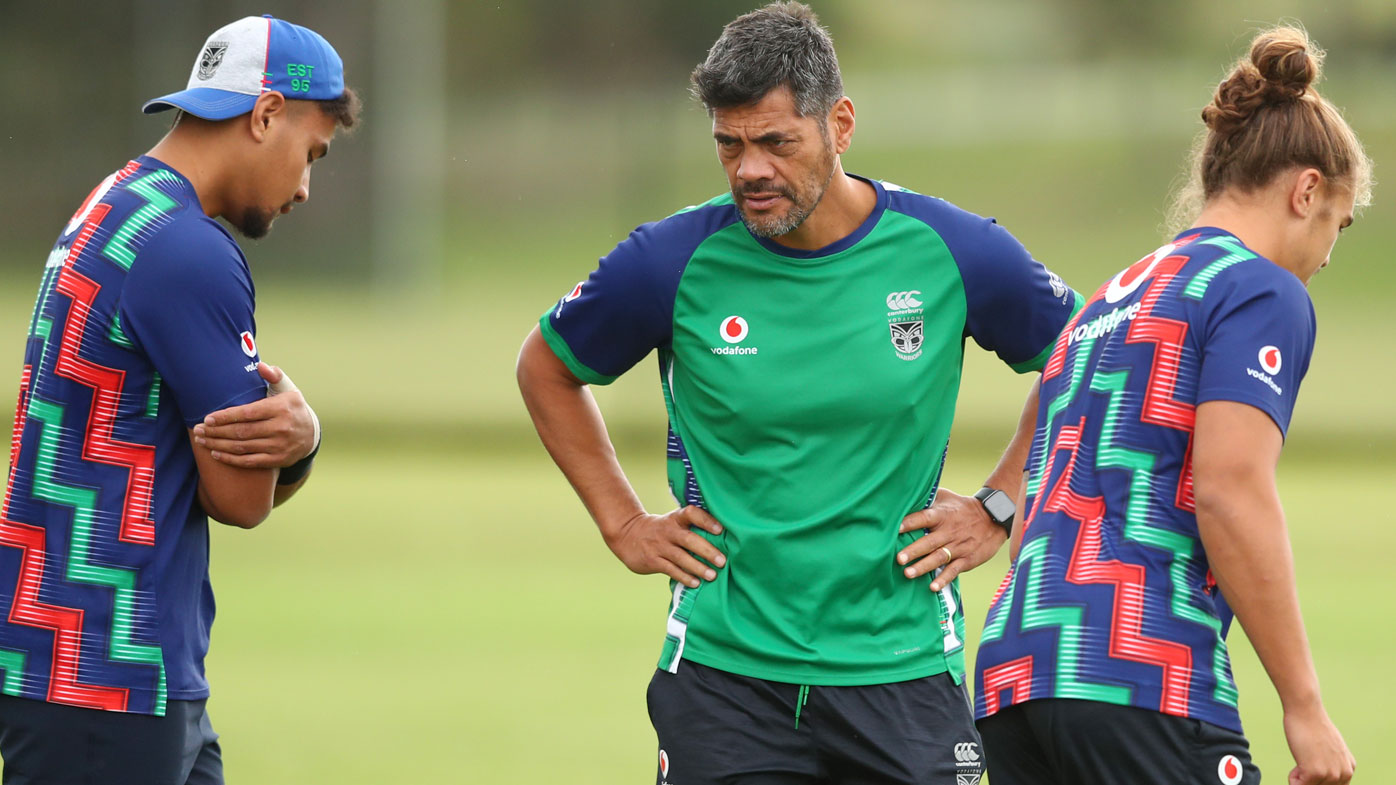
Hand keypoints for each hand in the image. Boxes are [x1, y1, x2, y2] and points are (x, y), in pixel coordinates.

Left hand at [192, 362, 317, 468]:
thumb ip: (274, 376)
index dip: (226, 417)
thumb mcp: (287, 389)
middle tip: (198, 430)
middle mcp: (280, 428)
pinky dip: (231, 459)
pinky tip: (216, 453)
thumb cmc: (292, 407)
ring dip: (218, 444)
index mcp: (281, 408)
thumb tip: (261, 366)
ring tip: (202, 440)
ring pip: (242, 447)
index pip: (248, 413)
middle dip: (216, 431)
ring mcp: (279, 446)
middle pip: (241, 431)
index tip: (207, 418)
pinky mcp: (277, 460)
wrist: (312, 434)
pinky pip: (250, 461)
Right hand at [606, 506, 726, 588]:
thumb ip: (690, 527)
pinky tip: (695, 583)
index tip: (720, 530)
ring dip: (698, 567)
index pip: (691, 513)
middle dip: (707, 550)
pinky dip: (684, 577)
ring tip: (712, 576)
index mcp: (675, 519)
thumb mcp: (672, 521)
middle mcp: (668, 531)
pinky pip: (671, 570)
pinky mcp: (652, 561)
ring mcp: (659, 546)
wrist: (627, 535)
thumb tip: (721, 538)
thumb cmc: (660, 530)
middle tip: (722, 561)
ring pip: (681, 558)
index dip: (706, 520)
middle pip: (689, 539)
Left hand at [896, 488, 1007, 590]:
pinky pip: (954, 570)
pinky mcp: (967, 559)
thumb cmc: (962, 507)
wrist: (993, 518)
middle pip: (929, 542)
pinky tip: (933, 587)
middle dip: (913, 551)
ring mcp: (958, 546)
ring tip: (908, 574)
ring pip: (938, 557)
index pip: (924, 517)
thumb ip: (928, 498)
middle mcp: (949, 531)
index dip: (911, 523)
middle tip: (898, 558)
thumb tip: (906, 494)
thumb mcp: (946, 497)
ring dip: (923, 566)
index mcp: (942, 515)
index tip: (896, 528)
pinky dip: (943, 579)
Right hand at [1284, 704, 1354, 783]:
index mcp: (1349, 769)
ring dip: (1299, 776)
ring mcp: (1331, 774)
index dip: (1317, 777)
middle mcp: (1344, 774)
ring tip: (1302, 757)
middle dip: (1307, 778)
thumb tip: (1324, 775)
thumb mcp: (1331, 748)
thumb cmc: (1313, 726)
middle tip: (1305, 758)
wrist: (1306, 711)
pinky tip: (1298, 760)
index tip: (1312, 762)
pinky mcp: (1315, 773)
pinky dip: (1293, 777)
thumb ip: (1333, 763)